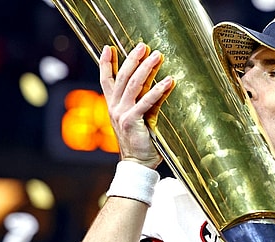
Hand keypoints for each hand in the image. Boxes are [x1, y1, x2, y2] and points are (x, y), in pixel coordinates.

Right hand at [99, 43, 174, 167]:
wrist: (137, 163)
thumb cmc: (141, 140)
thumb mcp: (139, 116)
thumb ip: (144, 99)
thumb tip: (157, 81)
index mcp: (113, 105)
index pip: (106, 80)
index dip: (106, 63)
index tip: (109, 48)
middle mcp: (114, 108)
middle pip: (121, 77)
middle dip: (132, 60)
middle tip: (143, 46)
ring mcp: (122, 114)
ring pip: (132, 85)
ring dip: (145, 69)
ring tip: (156, 56)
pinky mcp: (132, 122)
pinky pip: (145, 102)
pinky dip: (157, 91)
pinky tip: (168, 81)